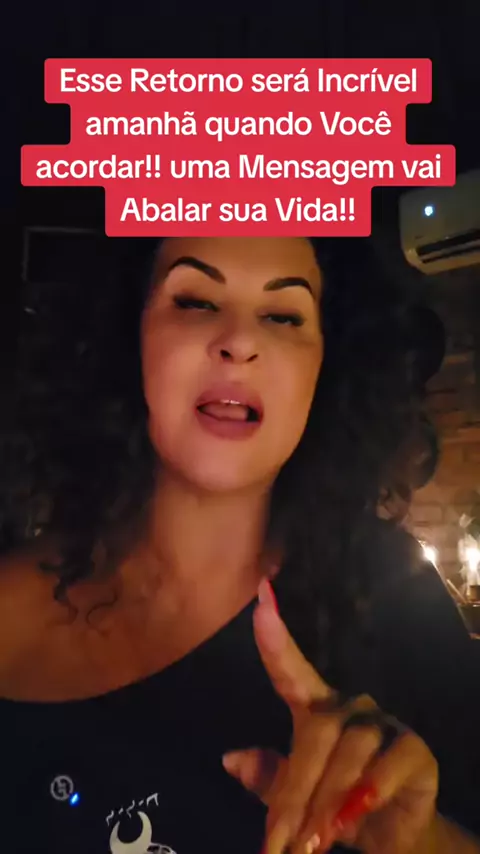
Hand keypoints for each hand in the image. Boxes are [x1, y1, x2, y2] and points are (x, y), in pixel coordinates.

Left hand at [223, 580, 438, 853]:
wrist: (391, 835)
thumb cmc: (334, 805)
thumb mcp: (294, 795)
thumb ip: (267, 776)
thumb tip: (229, 758)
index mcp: (315, 709)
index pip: (291, 669)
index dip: (275, 637)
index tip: (260, 598)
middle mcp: (348, 707)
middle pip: (316, 731)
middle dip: (294, 789)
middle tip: (278, 839)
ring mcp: (382, 725)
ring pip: (347, 753)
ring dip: (325, 802)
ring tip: (310, 842)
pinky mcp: (413, 749)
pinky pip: (387, 765)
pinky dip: (366, 792)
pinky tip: (350, 818)